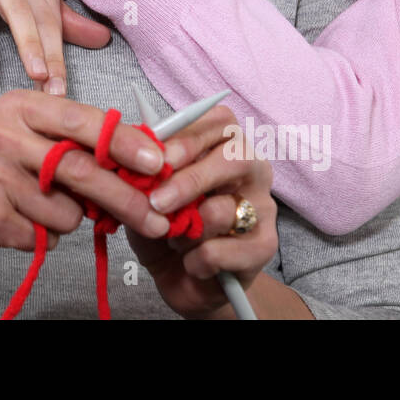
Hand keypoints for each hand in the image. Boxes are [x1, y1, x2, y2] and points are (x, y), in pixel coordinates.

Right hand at [0, 0, 111, 93]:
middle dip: (52, 57)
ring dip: (28, 43)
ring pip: (17, 12)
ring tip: (36, 73)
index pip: (56, 26)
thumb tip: (104, 40)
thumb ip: (62, 20)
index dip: (60, 60)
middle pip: (43, 21)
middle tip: (57, 92)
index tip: (62, 93)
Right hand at [0, 89, 176, 258]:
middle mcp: (6, 135)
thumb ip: (64, 138)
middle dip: (127, 200)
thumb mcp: (14, 129)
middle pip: (84, 172)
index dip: (126, 144)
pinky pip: (41, 237)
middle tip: (155, 219)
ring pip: (66, 213)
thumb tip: (130, 157)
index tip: (157, 163)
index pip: (84, 122)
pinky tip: (11, 221)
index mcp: (19, 107)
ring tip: (32, 207)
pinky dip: (37, 237)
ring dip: (64, 220)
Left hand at [123, 106, 276, 318]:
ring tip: (176, 240)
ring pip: (224, 210)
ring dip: (187, 230)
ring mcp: (264, 209)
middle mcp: (253, 170)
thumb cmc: (167, 223)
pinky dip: (196, 260)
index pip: (220, 121)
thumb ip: (147, 170)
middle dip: (189, 180)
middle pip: (235, 157)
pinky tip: (192, 263)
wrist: (185, 278)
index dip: (187, 138)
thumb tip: (135, 153)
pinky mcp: (264, 247)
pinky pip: (222, 250)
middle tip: (156, 201)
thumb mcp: (148, 191)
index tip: (156, 161)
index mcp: (226, 145)